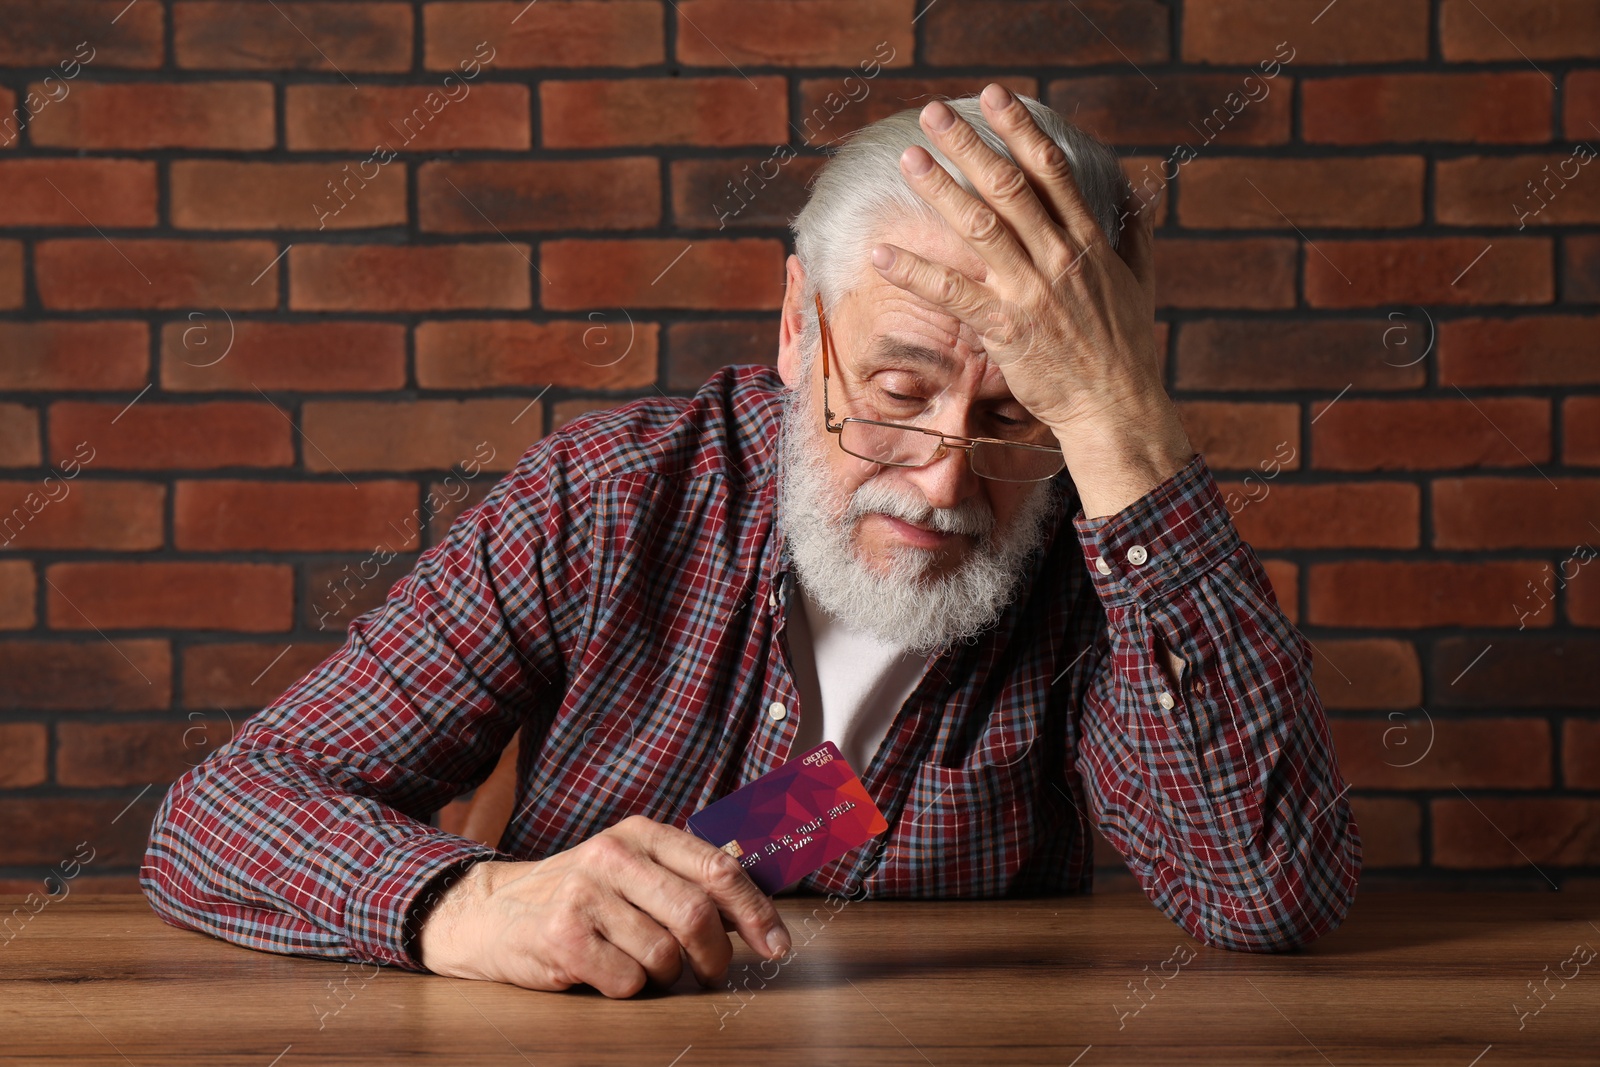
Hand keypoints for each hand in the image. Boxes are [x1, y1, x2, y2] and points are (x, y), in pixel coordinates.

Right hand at [416, 815, 792, 997]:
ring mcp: (584, 894)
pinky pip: (626, 980)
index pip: (718, 867)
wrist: (491, 911)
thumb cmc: (578, 894)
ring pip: (664, 955)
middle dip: (715, 957)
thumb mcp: (631, 866)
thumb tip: (756, 879)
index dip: (756, 911)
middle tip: (711, 973)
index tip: (777, 945)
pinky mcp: (561, 936)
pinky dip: (627, 988)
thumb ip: (686, 871)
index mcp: (641, 833)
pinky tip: (606, 972)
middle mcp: (613, 855)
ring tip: (639, 965)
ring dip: (663, 976)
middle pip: (697, 915)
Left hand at [870, 84, 1161, 438]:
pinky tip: (883, 253)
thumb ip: (1134, 237)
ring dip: (940, 190)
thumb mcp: (1140, 284)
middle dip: (968, 145)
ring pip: (979, 227)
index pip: (1050, 171)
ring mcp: (1032, 291)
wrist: (1117, 406)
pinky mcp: (1007, 328)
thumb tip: (1138, 198)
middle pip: (1007, 186)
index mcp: (1088, 241)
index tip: (994, 96)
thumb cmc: (1126, 349)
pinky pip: (953, 292)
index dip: (1019, 129)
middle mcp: (1058, 257)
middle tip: (934, 113)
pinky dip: (915, 271)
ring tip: (909, 160)